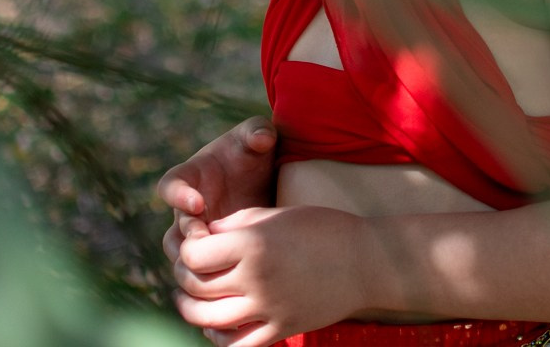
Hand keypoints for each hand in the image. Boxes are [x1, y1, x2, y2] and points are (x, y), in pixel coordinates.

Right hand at [158, 118, 278, 274]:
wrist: (269, 181)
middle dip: (188, 241)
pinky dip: (213, 282)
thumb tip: (261, 138)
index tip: (198, 203)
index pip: (171, 186)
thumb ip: (257, 132)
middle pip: (174, 234)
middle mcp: (188, 210)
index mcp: (190, 177)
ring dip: (197, 267)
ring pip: (184, 261)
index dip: (178, 196)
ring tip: (221, 268)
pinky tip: (235, 285)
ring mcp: (199, 236)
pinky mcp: (213, 256)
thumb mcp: (258, 137)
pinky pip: (203, 275)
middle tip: (208, 243)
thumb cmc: (255, 153)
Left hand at [171, 205, 371, 346]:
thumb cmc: (321, 228)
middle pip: (196, 288)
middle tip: (187, 271)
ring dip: (191, 311)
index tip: (194, 244)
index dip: (187, 250)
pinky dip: (218, 339)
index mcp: (252, 243)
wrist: (366, 261)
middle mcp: (256, 278)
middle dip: (183, 278)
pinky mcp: (282, 329)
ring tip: (191, 300)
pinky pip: (238, 346)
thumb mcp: (275, 214)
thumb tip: (201, 238)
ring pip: (208, 321)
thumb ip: (235, 225)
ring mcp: (269, 309)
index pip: (193, 255)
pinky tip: (216, 326)